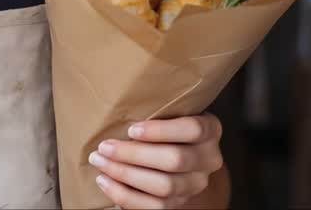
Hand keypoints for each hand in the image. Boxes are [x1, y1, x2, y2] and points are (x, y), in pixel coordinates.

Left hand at [88, 114, 223, 208]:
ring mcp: (196, 184)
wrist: (175, 155)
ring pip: (164, 186)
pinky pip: (154, 207)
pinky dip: (125, 195)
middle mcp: (209, 159)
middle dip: (133, 154)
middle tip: (104, 147)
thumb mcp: (168, 112)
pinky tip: (105, 181)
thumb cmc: (164, 125)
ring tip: (100, 162)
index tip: (131, 129)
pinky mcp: (180, 203)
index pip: (193, 129)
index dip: (161, 131)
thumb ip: (155, 110)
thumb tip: (116, 110)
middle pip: (174, 160)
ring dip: (125, 174)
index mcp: (210, 130)